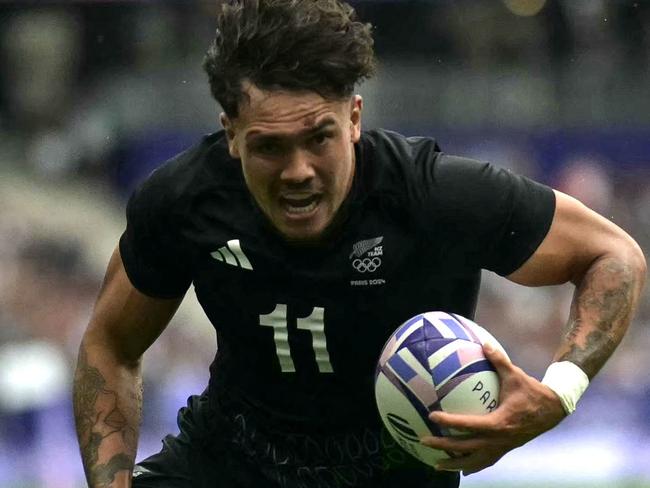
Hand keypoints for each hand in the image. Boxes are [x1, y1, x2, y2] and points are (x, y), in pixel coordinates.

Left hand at [420, 342, 565, 474]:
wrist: (554, 410)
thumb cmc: (531, 391)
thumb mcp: (515, 375)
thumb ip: (499, 359)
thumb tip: (484, 342)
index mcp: (498, 423)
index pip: (468, 424)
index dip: (449, 422)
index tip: (432, 416)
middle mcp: (499, 439)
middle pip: (466, 447)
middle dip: (444, 446)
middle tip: (423, 440)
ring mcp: (503, 447)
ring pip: (475, 461)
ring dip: (455, 464)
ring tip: (436, 464)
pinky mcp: (506, 449)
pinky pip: (486, 461)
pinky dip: (473, 466)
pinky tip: (462, 469)